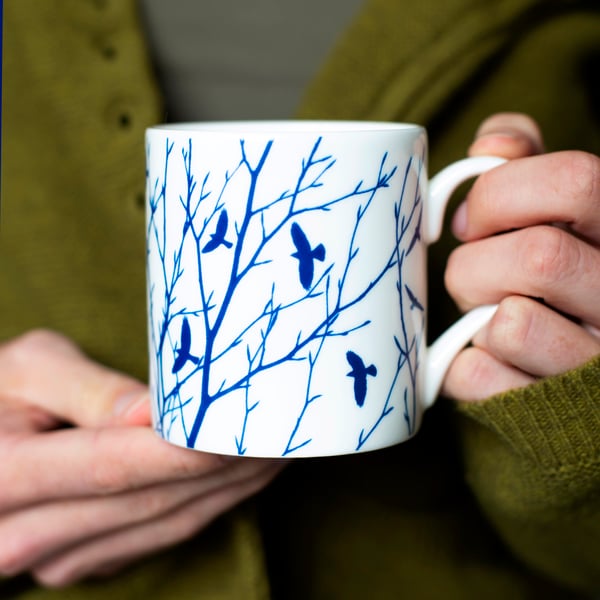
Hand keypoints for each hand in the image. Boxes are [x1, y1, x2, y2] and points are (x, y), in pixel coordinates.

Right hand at [0, 330, 283, 586]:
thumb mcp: (27, 370)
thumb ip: (88, 390)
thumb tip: (151, 413)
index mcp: (6, 474)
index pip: (113, 466)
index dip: (184, 452)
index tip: (243, 431)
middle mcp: (26, 531)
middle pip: (149, 499)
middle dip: (224, 468)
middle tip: (282, 433)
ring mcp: (57, 557)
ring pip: (166, 523)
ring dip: (230, 489)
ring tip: (279, 450)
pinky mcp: (86, 559)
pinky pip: (161, 535)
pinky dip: (209, 504)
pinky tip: (244, 475)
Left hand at [442, 113, 599, 400]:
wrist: (573, 378)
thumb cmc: (556, 278)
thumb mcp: (557, 213)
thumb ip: (527, 166)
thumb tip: (494, 145)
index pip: (574, 182)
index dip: (501, 194)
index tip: (471, 221)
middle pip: (538, 256)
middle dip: (475, 261)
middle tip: (471, 274)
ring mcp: (594, 363)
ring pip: (512, 322)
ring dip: (472, 311)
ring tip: (482, 314)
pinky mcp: (550, 412)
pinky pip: (478, 376)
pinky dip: (459, 361)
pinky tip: (481, 355)